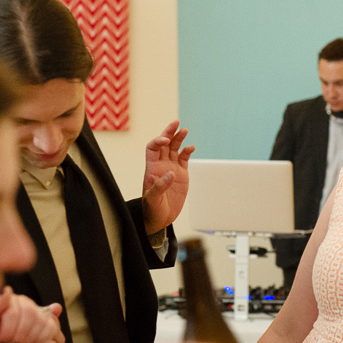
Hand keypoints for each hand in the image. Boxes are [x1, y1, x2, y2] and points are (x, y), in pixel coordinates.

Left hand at [142, 120, 194, 234]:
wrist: (160, 219)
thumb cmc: (152, 210)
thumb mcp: (153, 200)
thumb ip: (160, 186)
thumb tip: (170, 173)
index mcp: (151, 169)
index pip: (153, 148)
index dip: (158, 141)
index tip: (166, 141)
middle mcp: (161, 165)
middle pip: (164, 143)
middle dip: (169, 132)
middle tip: (175, 123)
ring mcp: (172, 168)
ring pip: (175, 148)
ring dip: (179, 138)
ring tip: (184, 130)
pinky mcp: (182, 174)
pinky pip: (184, 159)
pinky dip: (188, 152)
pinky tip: (191, 147)